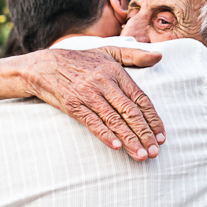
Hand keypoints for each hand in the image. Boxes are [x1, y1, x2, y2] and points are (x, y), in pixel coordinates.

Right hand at [23, 47, 164, 160]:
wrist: (45, 66)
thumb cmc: (81, 60)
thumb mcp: (108, 51)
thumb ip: (134, 55)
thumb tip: (159, 56)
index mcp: (115, 71)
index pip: (140, 98)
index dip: (152, 118)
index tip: (161, 136)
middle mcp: (103, 82)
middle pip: (129, 111)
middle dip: (144, 134)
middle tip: (155, 151)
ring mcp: (87, 94)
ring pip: (113, 120)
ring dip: (129, 139)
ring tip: (141, 155)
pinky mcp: (73, 105)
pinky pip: (91, 122)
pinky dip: (104, 135)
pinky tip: (116, 146)